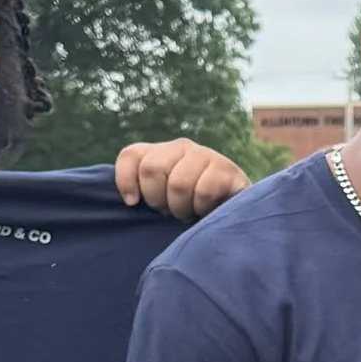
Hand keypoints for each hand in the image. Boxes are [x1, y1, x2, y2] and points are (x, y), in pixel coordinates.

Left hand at [113, 140, 250, 221]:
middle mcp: (181, 147)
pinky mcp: (227, 170)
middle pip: (152, 169)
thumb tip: (128, 199)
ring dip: (181, 208)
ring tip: (189, 213)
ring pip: (178, 184)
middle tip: (169, 211)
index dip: (125, 181)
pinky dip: (201, 209)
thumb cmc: (190, 209)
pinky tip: (207, 211)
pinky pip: (203, 192)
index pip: (131, 155)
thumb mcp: (160, 198)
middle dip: (157, 199)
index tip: (132, 203)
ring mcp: (206, 155)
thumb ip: (142, 191)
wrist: (234, 213)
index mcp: (160, 152)